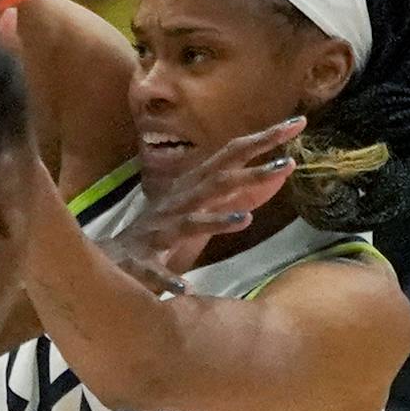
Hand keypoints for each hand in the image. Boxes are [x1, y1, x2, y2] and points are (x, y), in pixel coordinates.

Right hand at [103, 119, 305, 293]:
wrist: (111, 257)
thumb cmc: (164, 231)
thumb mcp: (207, 207)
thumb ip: (242, 193)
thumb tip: (281, 174)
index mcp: (194, 188)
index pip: (232, 157)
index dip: (264, 140)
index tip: (298, 123)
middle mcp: (180, 203)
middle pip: (217, 181)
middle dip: (251, 171)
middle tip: (288, 161)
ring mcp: (161, 231)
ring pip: (189, 222)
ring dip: (214, 220)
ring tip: (243, 219)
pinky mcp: (143, 261)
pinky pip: (156, 271)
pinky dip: (169, 278)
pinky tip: (185, 287)